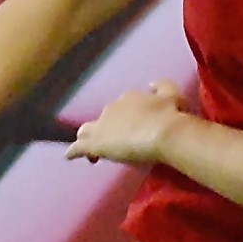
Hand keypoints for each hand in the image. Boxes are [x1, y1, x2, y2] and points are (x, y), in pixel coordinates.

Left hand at [68, 80, 195, 171]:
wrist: (165, 131)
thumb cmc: (172, 115)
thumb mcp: (173, 95)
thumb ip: (162, 87)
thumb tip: (151, 84)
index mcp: (129, 98)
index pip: (119, 108)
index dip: (122, 120)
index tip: (129, 131)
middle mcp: (112, 108)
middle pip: (102, 119)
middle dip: (106, 130)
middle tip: (115, 144)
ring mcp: (101, 126)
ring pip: (85, 131)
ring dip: (87, 139)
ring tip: (92, 152)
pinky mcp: (95, 143)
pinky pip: (78, 148)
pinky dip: (74, 152)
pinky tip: (69, 157)